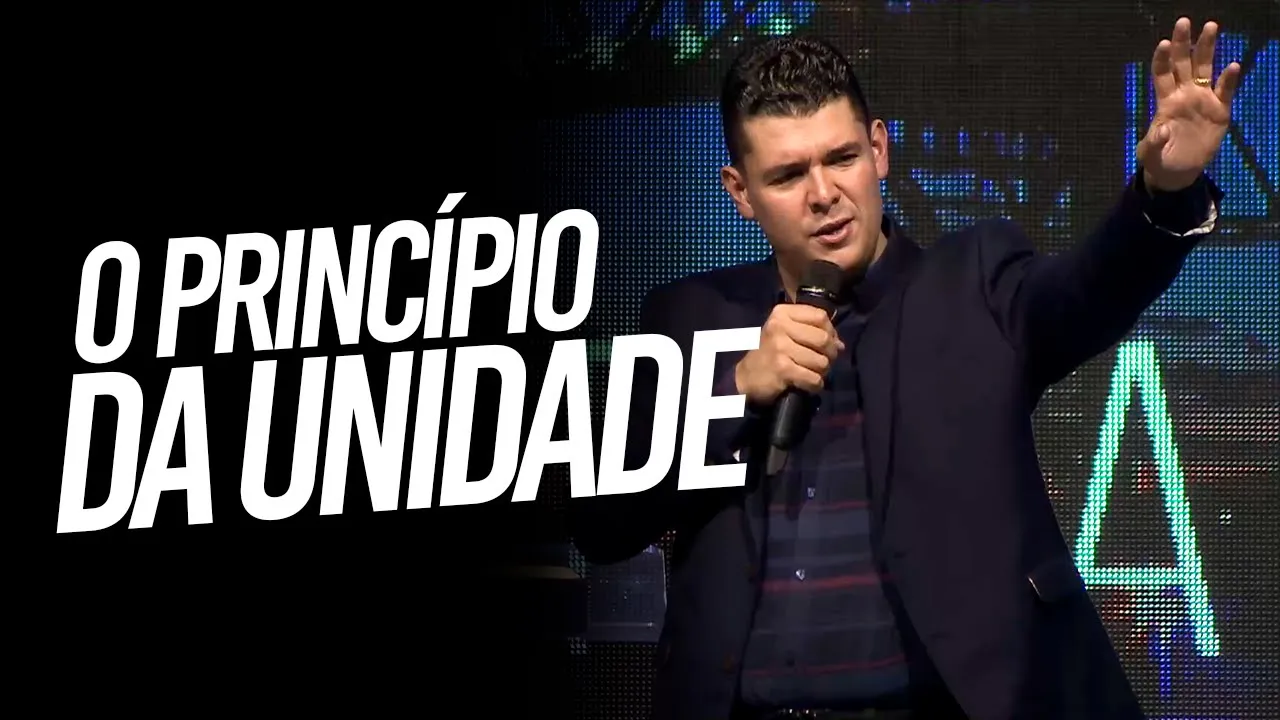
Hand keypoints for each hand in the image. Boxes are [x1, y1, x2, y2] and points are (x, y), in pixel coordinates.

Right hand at [735, 304, 844, 405]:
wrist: (747, 376)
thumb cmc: (770, 352)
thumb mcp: (786, 333)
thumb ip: (813, 332)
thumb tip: (840, 344)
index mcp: (782, 313)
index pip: (820, 316)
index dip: (831, 331)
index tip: (827, 343)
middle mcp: (779, 326)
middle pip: (823, 338)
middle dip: (830, 354)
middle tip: (823, 361)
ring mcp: (780, 347)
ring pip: (821, 361)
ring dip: (822, 371)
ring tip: (812, 372)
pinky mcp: (782, 368)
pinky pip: (813, 378)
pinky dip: (815, 385)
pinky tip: (807, 384)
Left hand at [1137, 17, 1241, 192]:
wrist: (1179, 172)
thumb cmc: (1159, 160)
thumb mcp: (1150, 154)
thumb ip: (1153, 142)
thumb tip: (1162, 129)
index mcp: (1165, 101)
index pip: (1162, 74)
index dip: (1162, 59)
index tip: (1163, 43)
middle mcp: (1184, 94)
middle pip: (1183, 64)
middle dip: (1183, 43)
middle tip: (1184, 22)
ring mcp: (1202, 100)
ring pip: (1205, 68)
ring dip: (1207, 48)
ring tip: (1210, 27)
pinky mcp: (1219, 110)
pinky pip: (1224, 91)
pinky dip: (1228, 79)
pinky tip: (1232, 66)